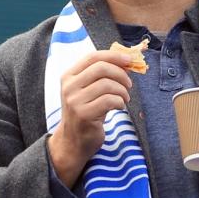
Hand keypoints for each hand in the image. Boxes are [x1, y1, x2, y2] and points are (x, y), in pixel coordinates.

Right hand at [48, 50, 132, 186]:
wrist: (73, 141)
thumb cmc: (86, 113)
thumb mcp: (88, 91)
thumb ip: (101, 75)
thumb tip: (125, 61)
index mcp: (69, 76)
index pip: (93, 57)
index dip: (113, 56)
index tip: (129, 60)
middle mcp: (69, 86)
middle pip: (101, 68)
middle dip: (121, 74)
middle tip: (129, 84)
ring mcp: (75, 101)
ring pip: (107, 84)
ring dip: (122, 91)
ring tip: (124, 98)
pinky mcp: (84, 114)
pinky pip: (109, 100)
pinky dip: (120, 102)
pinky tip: (120, 107)